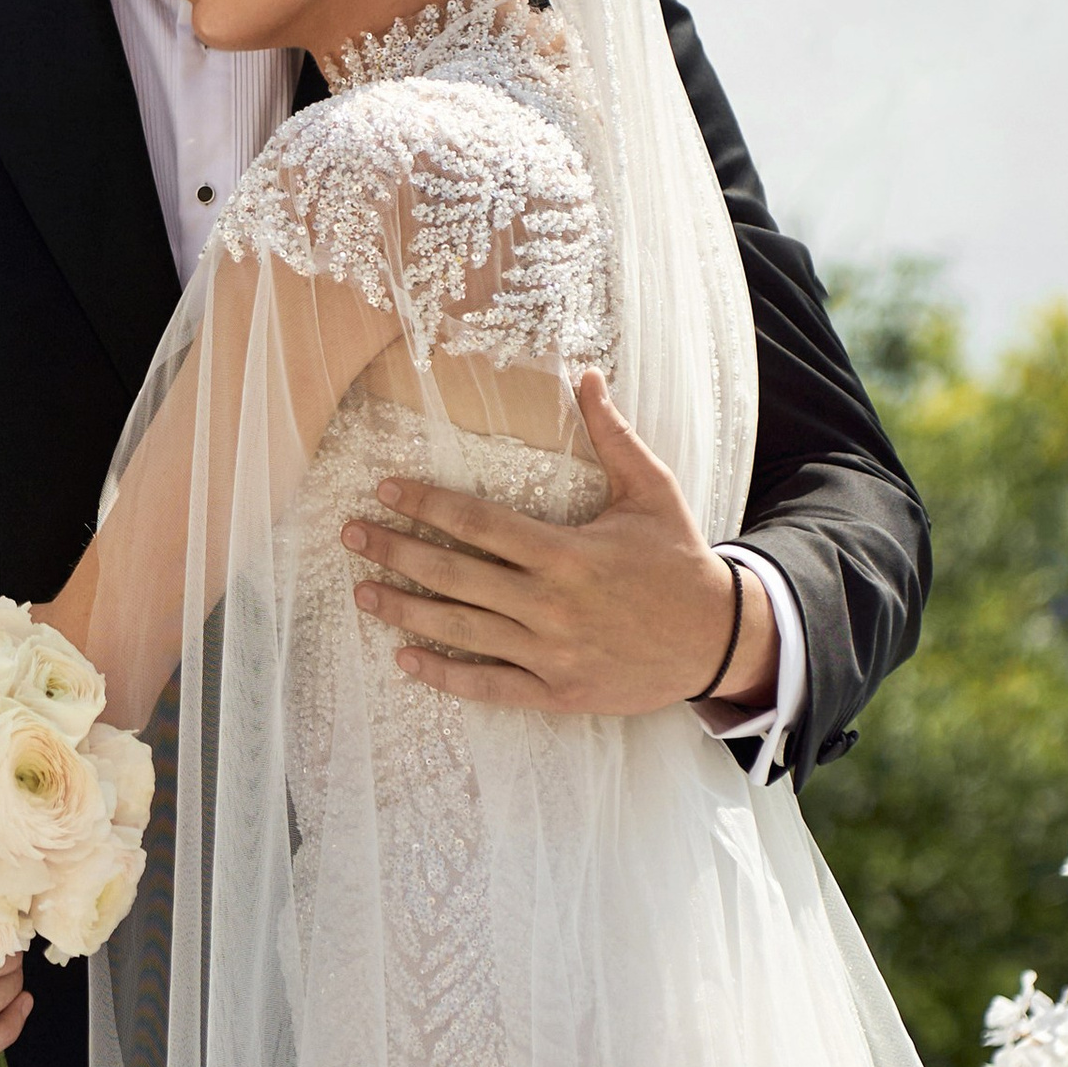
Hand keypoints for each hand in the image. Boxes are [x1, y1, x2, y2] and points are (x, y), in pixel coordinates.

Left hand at [340, 369, 779, 718]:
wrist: (718, 638)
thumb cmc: (679, 559)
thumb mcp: (652, 490)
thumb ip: (612, 435)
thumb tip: (586, 374)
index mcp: (565, 552)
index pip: (477, 523)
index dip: (425, 505)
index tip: (384, 489)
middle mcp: (549, 604)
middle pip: (454, 575)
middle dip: (395, 551)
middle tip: (349, 535)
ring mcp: (550, 652)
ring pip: (460, 630)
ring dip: (403, 611)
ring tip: (360, 592)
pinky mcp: (558, 692)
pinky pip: (489, 685)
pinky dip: (444, 675)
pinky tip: (405, 658)